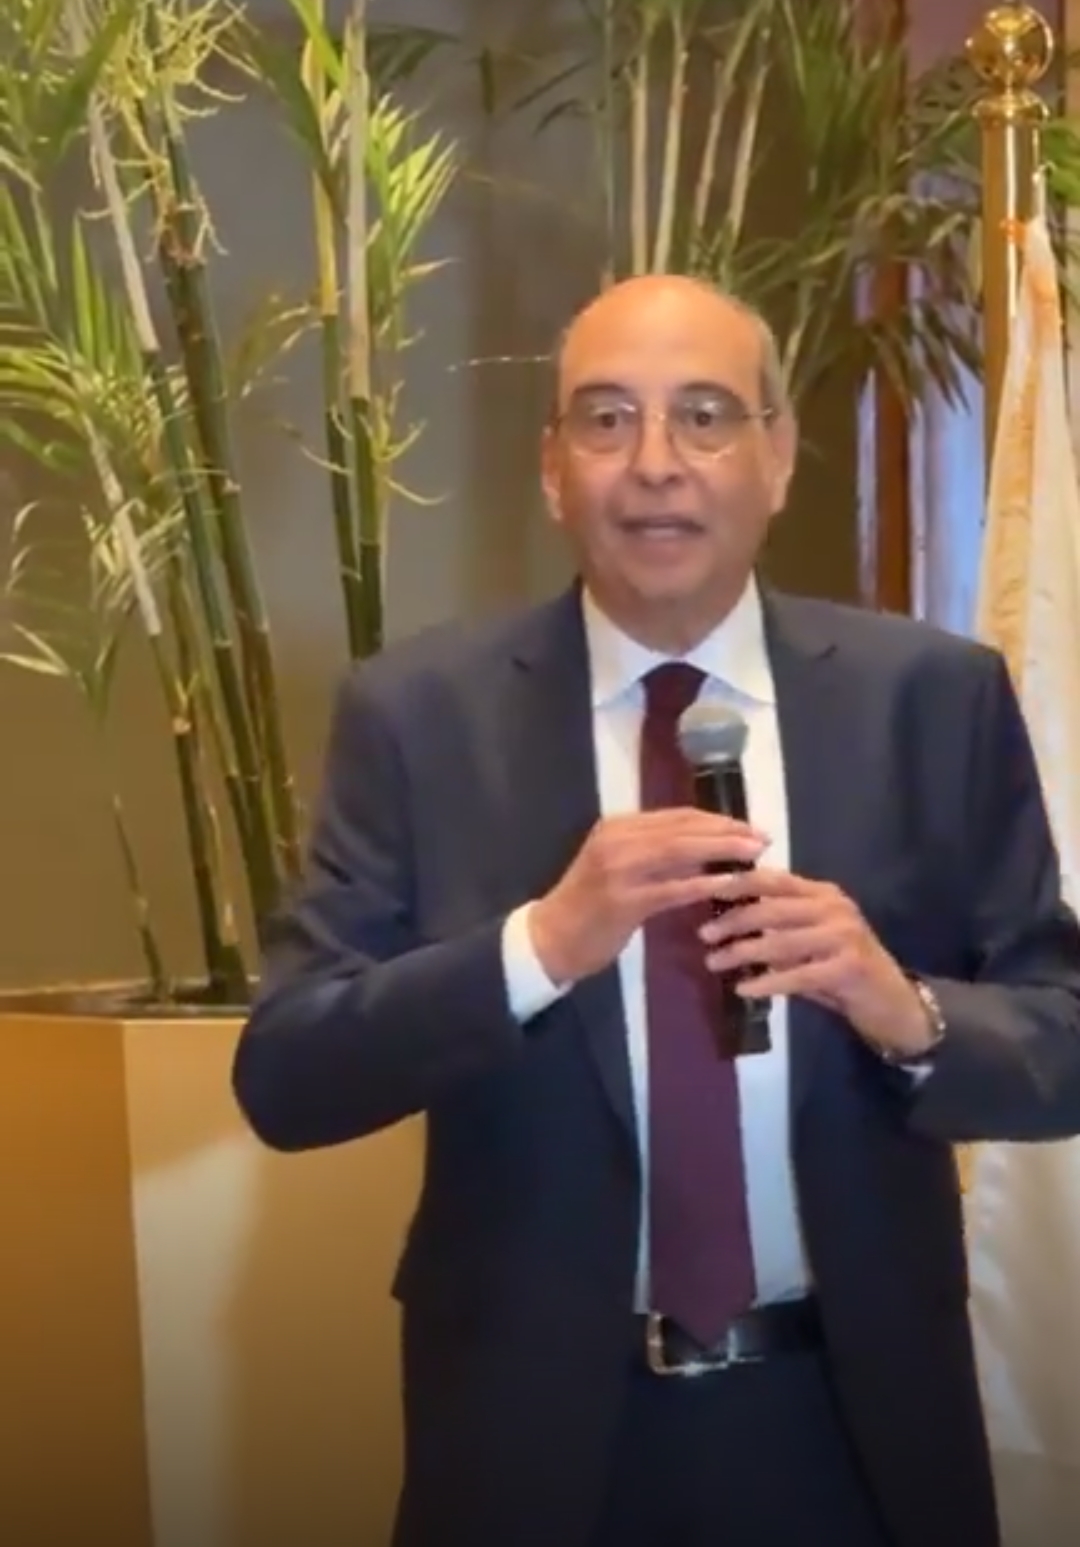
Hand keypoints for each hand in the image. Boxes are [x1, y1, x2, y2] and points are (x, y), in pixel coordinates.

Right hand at [528, 810, 767, 984]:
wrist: (551, 937)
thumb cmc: (589, 905)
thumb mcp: (618, 866)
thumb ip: (655, 854)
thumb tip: (707, 849)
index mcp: (617, 827)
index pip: (677, 816)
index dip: (716, 820)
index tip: (748, 827)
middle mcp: (617, 840)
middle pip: (682, 829)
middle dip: (726, 832)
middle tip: (762, 838)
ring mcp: (618, 869)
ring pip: (680, 852)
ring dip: (722, 852)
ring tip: (754, 857)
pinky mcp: (623, 901)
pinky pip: (672, 889)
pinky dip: (703, 885)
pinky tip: (728, 887)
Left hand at [699, 868, 936, 1057]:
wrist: (893, 1003)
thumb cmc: (842, 970)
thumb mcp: (809, 941)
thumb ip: (778, 928)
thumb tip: (726, 922)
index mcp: (822, 893)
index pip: (774, 879)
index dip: (737, 883)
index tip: (703, 890)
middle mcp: (834, 907)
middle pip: (773, 907)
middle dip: (734, 920)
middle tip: (704, 935)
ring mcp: (844, 936)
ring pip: (782, 940)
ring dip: (743, 952)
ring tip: (714, 963)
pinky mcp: (849, 967)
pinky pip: (798, 974)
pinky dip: (767, 982)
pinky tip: (744, 989)